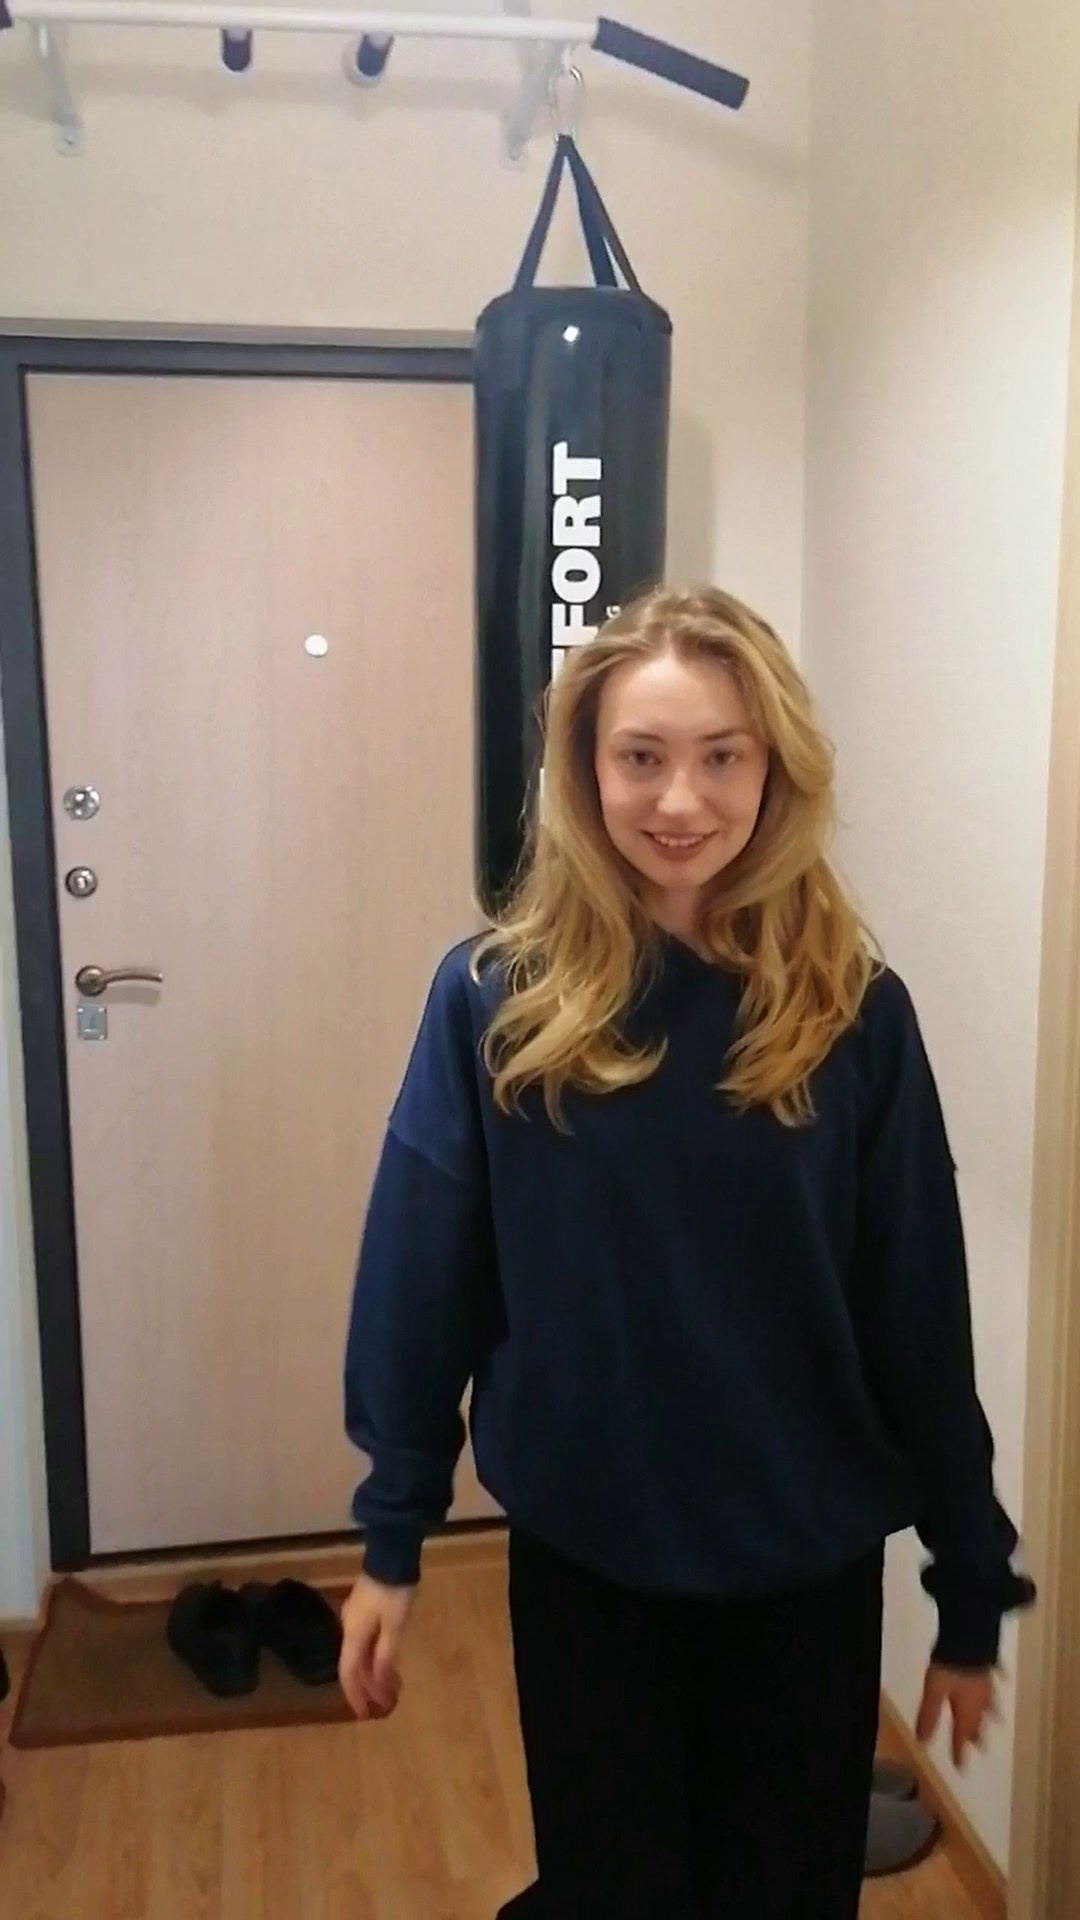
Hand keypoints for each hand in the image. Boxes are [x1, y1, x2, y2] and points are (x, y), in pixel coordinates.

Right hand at [338, 1573, 415, 1720]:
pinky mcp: (365, 1609)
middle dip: (367, 1687)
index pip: (349, 1673)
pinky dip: (375, 1657)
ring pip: (360, 1653)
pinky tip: (387, 1663)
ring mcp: (356, 1617)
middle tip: (383, 1705)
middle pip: (354, 1665)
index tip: (365, 1714)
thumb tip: (378, 1684)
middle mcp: (349, 1628)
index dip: (355, 1695)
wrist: (391, 1556)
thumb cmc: (393, 1593)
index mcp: (352, 1634)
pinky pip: (366, 1642)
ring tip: (389, 1688)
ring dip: (373, 1673)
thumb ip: (385, 1656)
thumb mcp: (394, 1626)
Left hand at [916, 1663, 996, 1768]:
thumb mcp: (934, 1691)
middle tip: (980, 1749)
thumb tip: (922, 1742)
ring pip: (989, 1704)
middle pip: (978, 1722)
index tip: (960, 1769)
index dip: (959, 1752)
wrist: (971, 1636)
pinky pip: (995, 1678)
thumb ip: (929, 1715)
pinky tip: (1000, 1679)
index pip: (961, 1736)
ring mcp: (986, 1683)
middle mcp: (979, 1701)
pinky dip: (996, 1683)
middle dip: (977, 1736)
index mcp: (966, 1710)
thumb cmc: (950, 1667)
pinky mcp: (989, 1665)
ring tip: (997, 1721)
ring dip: (991, 1714)